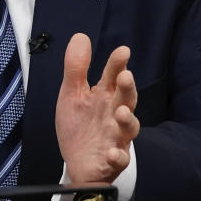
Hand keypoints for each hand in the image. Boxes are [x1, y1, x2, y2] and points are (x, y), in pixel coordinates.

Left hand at [55, 33, 138, 182]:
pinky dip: (117, 156)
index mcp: (104, 97)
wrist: (76, 163)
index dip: (118, 64)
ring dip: (128, 120)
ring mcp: (116, 138)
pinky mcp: (112, 160)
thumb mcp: (72, 94)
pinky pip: (119, 159)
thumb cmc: (79, 126)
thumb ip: (76, 68)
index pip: (113, 76)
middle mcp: (114, 115)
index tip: (122, 51)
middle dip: (127, 88)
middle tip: (125, 76)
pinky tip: (111, 152)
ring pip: (129, 128)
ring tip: (122, 112)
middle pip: (127, 99)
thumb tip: (81, 36)